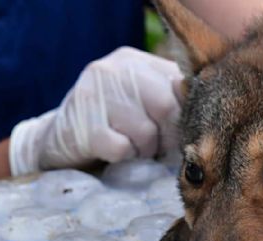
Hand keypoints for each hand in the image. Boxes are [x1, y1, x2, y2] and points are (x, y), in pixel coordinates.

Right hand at [9, 47, 182, 175]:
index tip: (179, 132)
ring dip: (145, 150)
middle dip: (168, 136)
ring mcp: (95, 94)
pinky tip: (115, 153)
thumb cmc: (114, 123)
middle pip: (166, 107)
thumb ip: (170, 100)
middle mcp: (115, 69)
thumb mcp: (142, 102)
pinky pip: (122, 148)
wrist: (59, 139)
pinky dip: (124, 157)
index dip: (185, 115)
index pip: (179, 85)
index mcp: (136, 61)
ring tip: (133, 148)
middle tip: (158, 148)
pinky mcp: (82, 124)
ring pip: (145, 132)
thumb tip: (202, 117)